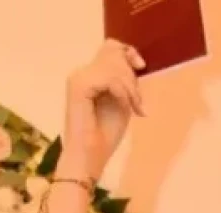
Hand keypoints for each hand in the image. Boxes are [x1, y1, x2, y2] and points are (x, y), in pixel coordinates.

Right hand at [60, 39, 146, 181]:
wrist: (90, 157)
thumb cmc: (105, 135)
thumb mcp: (122, 101)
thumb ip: (124, 82)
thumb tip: (132, 62)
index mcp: (89, 76)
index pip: (110, 48)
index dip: (128, 52)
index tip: (142, 66)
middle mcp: (80, 73)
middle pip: (114, 53)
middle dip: (132, 76)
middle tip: (136, 101)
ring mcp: (78, 78)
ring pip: (114, 66)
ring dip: (131, 88)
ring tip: (135, 108)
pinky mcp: (79, 87)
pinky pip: (111, 79)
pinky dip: (125, 94)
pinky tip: (127, 109)